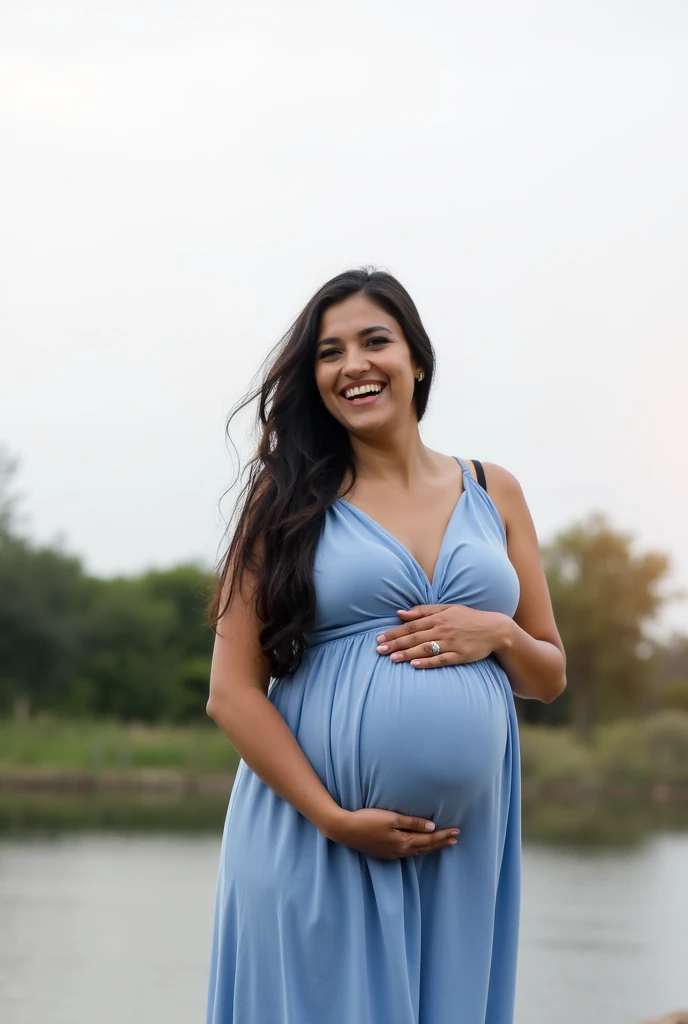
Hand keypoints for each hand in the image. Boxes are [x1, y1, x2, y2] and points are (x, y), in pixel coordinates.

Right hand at [323, 807, 459, 859]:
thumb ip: (412, 823)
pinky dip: (418, 850)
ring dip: (431, 848)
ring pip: (417, 852)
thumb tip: (432, 827)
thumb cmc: (367, 820)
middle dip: (441, 843)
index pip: (429, 840)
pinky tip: (419, 848)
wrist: (345, 830)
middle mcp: (400, 851)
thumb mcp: (392, 818)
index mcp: (403, 842)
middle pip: (426, 848)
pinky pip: (408, 853)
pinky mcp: (384, 853)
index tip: (457, 831)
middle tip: (455, 839)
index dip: (443, 835)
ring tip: (442, 844)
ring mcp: (392, 854)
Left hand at [375, 604, 512, 668]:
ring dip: (407, 654)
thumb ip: (424, 610)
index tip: (379, 638)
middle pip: (414, 637)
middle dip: (395, 643)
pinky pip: (441, 660)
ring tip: (392, 658)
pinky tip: (415, 665)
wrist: (494, 629)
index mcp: (438, 618)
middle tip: (379, 650)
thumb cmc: (468, 618)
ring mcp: (451, 643)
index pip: (411, 625)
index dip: (394, 632)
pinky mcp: (460, 656)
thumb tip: (400, 613)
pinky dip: (427, 662)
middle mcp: (442, 629)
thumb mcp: (447, 608)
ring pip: (425, 649)